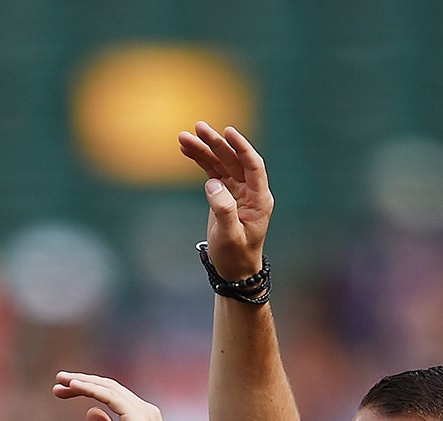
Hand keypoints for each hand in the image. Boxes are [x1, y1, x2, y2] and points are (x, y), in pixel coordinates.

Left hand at [51, 372, 189, 420]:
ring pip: (109, 388)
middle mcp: (144, 410)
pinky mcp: (138, 418)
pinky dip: (91, 389)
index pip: (112, 396)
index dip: (89, 390)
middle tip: (58, 381)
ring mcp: (143, 412)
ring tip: (61, 380)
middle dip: (82, 382)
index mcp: (140, 418)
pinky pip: (110, 397)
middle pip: (109, 387)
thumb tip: (91, 412)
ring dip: (83, 382)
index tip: (65, 391)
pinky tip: (74, 386)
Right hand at [177, 122, 273, 281]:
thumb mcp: (230, 235)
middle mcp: (250, 191)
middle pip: (233, 159)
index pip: (253, 165)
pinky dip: (200, 161)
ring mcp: (236, 191)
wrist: (233, 270)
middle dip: (215, 143)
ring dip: (203, 149)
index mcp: (259, 199)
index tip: (227, 132)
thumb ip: (223, 209)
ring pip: (220, 163)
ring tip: (183, 137)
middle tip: (197, 128)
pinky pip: (212, 172)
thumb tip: (213, 183)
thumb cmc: (235, 255)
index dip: (241, 147)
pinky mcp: (223, 194)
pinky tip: (186, 150)